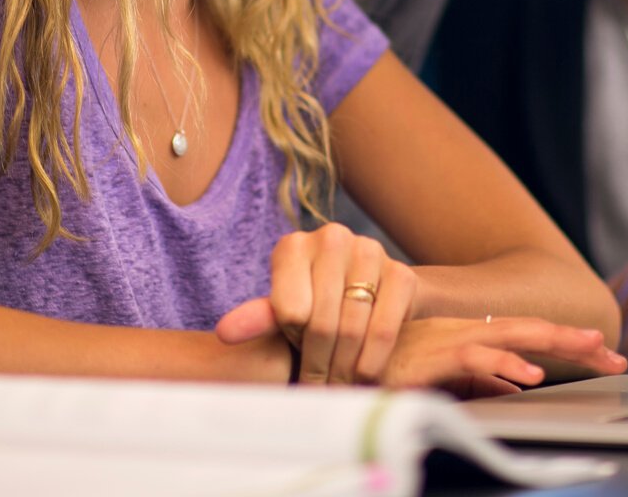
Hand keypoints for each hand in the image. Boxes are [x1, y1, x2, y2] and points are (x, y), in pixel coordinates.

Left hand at [215, 222, 416, 383]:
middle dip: (318, 365)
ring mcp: (369, 251)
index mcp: (293, 246)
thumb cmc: (317, 305)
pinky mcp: (401, 273)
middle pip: (321, 322)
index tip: (296, 352)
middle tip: (318, 388)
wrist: (374, 295)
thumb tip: (225, 332)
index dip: (293, 340)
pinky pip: (384, 328)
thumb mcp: (285, 310)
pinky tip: (362, 376)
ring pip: (352, 327)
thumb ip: (259, 319)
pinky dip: (372, 360)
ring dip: (344, 369)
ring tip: (336, 388)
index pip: (289, 310)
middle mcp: (331, 238)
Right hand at [381, 316, 627, 397]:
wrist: (337, 363)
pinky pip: (475, 358)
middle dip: (574, 340)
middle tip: (614, 355)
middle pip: (529, 329)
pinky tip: (531, 377)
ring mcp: (448, 339)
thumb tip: (516, 389)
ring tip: (592, 352)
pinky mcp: (431, 356)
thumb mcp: (443, 380)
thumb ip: (480, 383)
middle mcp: (463, 330)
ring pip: (512, 335)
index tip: (602, 353)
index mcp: (468, 335)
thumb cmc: (384, 370)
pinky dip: (504, 366)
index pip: (526, 334)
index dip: (565, 341)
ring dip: (554, 343)